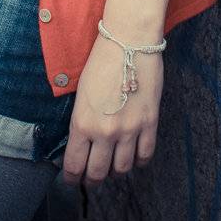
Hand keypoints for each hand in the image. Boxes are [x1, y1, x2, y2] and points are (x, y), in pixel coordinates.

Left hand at [61, 32, 162, 185]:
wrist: (128, 42)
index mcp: (82, 122)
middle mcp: (105, 131)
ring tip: (112, 166)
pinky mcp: (149, 123)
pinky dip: (138, 161)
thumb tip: (82, 143)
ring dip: (115, 171)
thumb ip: (82, 121)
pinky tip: (133, 156)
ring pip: (122, 168)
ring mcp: (129, 130)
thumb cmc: (101, 61)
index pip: (74, 164)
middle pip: (98, 173)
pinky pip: (145, 155)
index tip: (71, 179)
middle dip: (92, 179)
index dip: (71, 177)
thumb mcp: (81, 93)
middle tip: (90, 178)